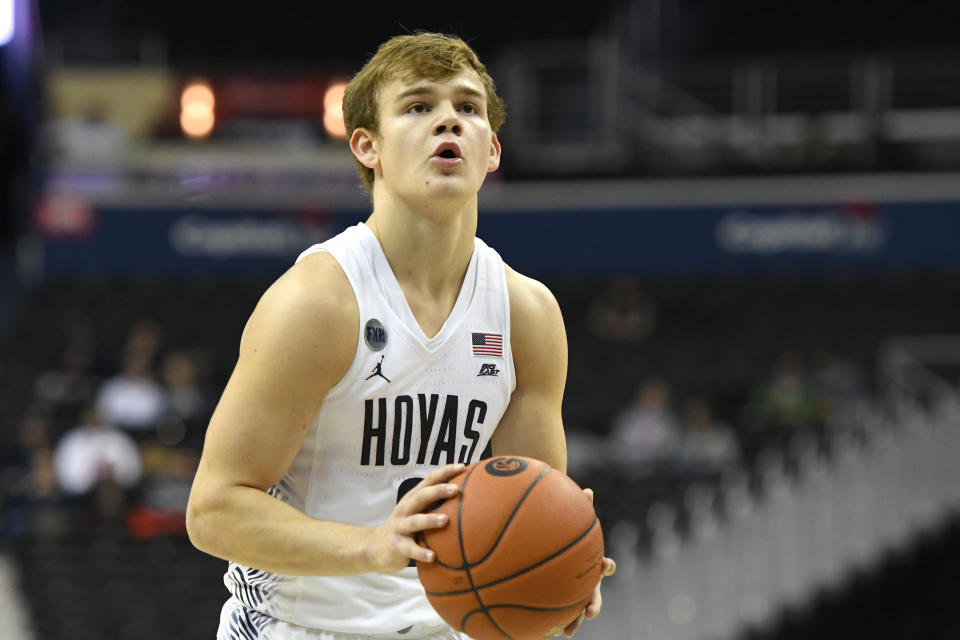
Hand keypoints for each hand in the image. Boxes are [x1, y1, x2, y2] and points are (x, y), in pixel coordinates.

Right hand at [365, 464, 463, 572]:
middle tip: (456, 490)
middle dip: (438, 491)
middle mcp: (406, 509)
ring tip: (445, 520)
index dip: (445, 472)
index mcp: (413, 498)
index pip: (429, 480)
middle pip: (421, 496)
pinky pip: (410, 549)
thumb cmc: (405, 526)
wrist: (374, 547)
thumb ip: (434, 503)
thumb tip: (466, 495)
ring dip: (430, 519)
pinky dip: (421, 552)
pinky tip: (432, 556)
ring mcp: (400, 527)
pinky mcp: (397, 545)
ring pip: (415, 521)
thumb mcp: (416, 511)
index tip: (462, 467)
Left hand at [553, 488, 617, 637]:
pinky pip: (556, 611)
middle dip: (593, 605)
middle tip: (590, 612)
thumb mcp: (572, 520)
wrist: (556, 547)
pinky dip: (550, 621)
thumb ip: (580, 507)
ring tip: (568, 632)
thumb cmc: (566, 532)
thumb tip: (588, 490)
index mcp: (592, 564)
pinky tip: (538, 630)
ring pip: (577, 610)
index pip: (605, 567)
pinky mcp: (560, 599)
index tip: (606, 565)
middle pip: (594, 596)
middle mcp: (587, 582)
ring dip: (574, 621)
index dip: (607, 567)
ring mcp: (575, 593)